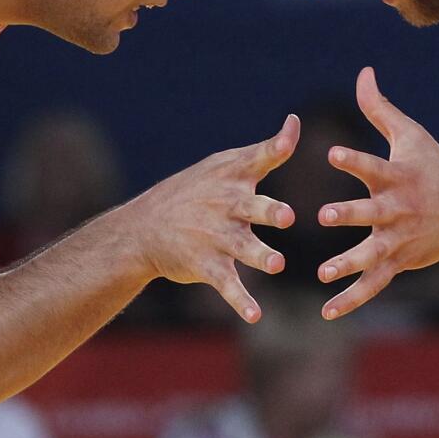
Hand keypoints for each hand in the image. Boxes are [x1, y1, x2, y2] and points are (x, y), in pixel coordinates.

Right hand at [126, 115, 298, 322]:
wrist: (144, 228)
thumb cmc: (196, 190)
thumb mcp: (224, 165)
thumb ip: (265, 150)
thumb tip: (295, 122)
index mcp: (233, 177)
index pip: (258, 157)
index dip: (277, 145)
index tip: (290, 136)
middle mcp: (226, 205)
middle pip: (252, 206)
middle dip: (270, 211)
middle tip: (287, 216)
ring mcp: (216, 236)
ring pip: (242, 247)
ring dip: (260, 255)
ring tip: (276, 264)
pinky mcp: (208, 264)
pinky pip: (228, 284)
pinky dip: (241, 301)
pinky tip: (255, 316)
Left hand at [317, 68, 438, 319]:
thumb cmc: (433, 168)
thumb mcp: (410, 135)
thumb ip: (379, 108)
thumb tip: (363, 71)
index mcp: (398, 177)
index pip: (373, 166)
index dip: (354, 160)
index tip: (331, 153)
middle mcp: (398, 209)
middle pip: (372, 213)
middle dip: (350, 214)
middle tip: (326, 215)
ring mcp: (399, 239)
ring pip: (372, 253)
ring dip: (348, 263)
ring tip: (323, 272)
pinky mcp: (398, 263)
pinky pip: (373, 284)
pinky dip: (351, 299)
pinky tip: (327, 311)